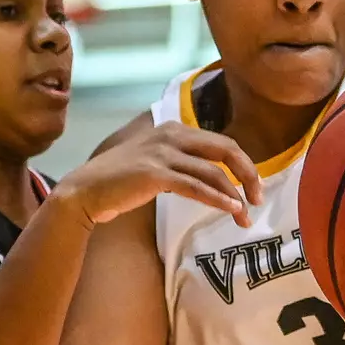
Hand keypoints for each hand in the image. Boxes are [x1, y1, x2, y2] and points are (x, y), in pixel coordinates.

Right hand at [58, 122, 264, 229]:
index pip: (222, 142)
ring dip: (235, 195)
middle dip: (249, 174)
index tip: (254, 186)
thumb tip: (214, 175)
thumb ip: (181, 161)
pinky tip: (231, 209)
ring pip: (213, 172)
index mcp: (174, 129)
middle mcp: (171, 135)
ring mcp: (162, 153)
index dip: (244, 164)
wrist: (84, 191)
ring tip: (246, 215)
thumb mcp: (155, 161)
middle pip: (226, 150)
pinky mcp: (155, 174)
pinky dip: (217, 199)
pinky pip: (196, 187)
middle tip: (260, 198)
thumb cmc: (120, 181)